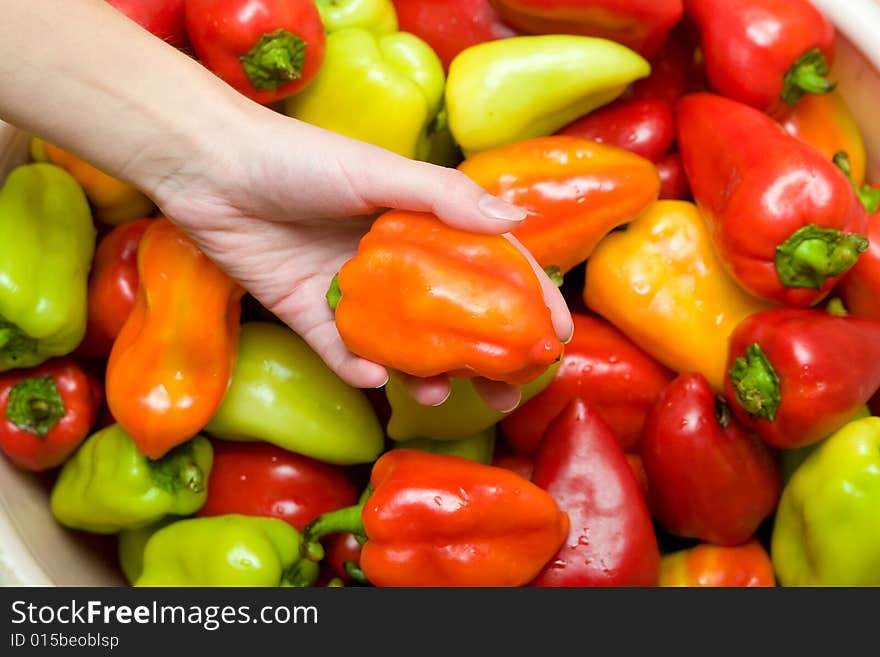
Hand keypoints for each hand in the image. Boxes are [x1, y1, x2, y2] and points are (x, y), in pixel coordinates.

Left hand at [150, 106, 572, 410]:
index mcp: (417, 222)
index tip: (556, 337)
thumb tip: (515, 223)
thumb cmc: (298, 157)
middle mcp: (391, 260)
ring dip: (424, 373)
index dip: (525, 299)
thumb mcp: (378, 171)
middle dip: (482, 356)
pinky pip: (340, 351)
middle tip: (508, 392)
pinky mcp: (307, 311)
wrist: (209, 168)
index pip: (486, 264)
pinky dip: (359, 369)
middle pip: (451, 315)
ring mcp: (351, 289)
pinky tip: (375, 380)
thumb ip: (444, 198)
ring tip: (439, 394)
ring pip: (401, 344)